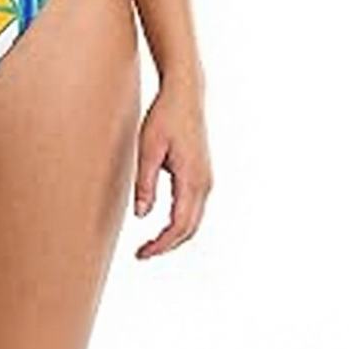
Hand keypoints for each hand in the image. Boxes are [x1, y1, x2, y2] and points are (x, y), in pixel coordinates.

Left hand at [133, 74, 211, 258]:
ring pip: (193, 220)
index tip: (142, 254)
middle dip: (166, 245)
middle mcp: (204, 183)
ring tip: (149, 243)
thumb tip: (142, 216)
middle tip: (142, 253)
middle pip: (189, 229)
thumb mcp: (148, 148)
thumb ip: (145, 182)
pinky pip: (192, 207)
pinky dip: (179, 221)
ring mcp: (206, 179)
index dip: (161, 245)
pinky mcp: (202, 174)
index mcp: (192, 179)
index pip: (179, 226)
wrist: (185, 94)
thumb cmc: (164, 117)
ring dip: (173, 235)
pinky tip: (162, 223)